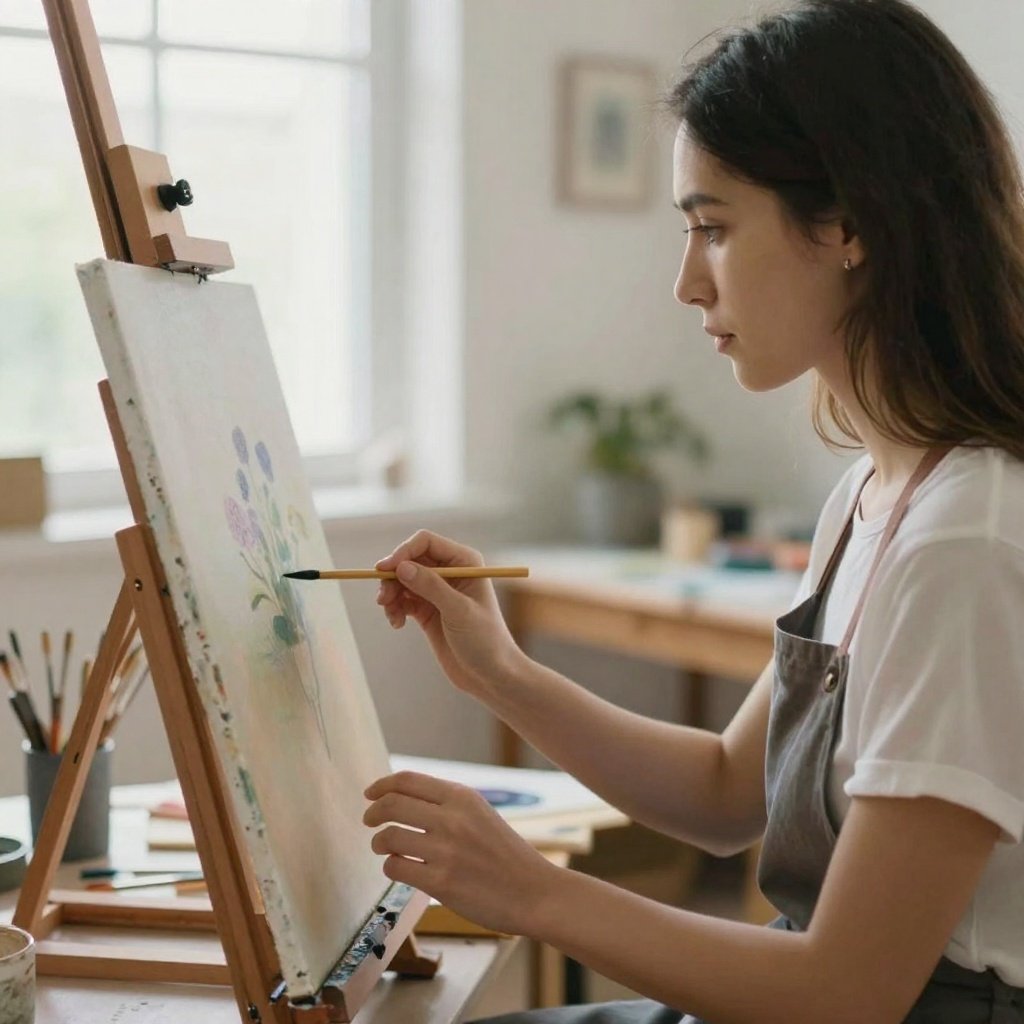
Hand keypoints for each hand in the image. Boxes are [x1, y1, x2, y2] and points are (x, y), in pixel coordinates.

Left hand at [363, 770, 559, 936]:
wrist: (533, 891)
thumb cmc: (504, 854)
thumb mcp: (480, 814)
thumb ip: (445, 804)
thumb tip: (399, 796)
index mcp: (463, 796)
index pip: (408, 780)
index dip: (382, 785)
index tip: (370, 794)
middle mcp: (453, 818)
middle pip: (391, 805)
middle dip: (373, 813)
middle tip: (369, 821)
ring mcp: (446, 851)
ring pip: (389, 837)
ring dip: (379, 843)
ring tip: (385, 848)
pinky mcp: (441, 883)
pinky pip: (396, 868)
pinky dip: (391, 867)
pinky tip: (400, 868)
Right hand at [375, 530, 521, 696]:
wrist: (491, 675)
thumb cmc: (485, 640)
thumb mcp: (458, 611)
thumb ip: (431, 586)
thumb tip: (401, 567)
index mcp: (465, 561)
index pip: (426, 542)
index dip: (403, 552)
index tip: (386, 570)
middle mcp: (450, 571)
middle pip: (410, 560)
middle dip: (393, 576)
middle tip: (382, 599)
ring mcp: (438, 591)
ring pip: (402, 580)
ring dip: (390, 594)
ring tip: (391, 614)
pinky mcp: (428, 610)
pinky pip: (403, 600)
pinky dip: (395, 608)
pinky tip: (397, 624)